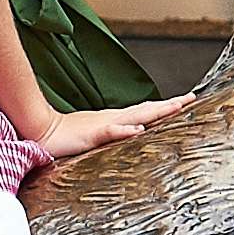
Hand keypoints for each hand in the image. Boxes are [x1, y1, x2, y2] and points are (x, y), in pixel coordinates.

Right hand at [26, 97, 187, 165]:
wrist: (41, 131)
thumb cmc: (65, 136)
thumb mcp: (93, 136)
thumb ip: (110, 135)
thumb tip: (128, 135)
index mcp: (115, 119)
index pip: (145, 110)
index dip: (165, 106)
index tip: (185, 101)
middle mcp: (114, 118)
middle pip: (148, 109)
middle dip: (171, 105)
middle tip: (192, 98)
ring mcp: (104, 124)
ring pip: (136, 116)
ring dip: (157, 112)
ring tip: (177, 107)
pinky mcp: (92, 133)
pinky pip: (112, 131)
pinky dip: (126, 130)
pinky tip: (140, 130)